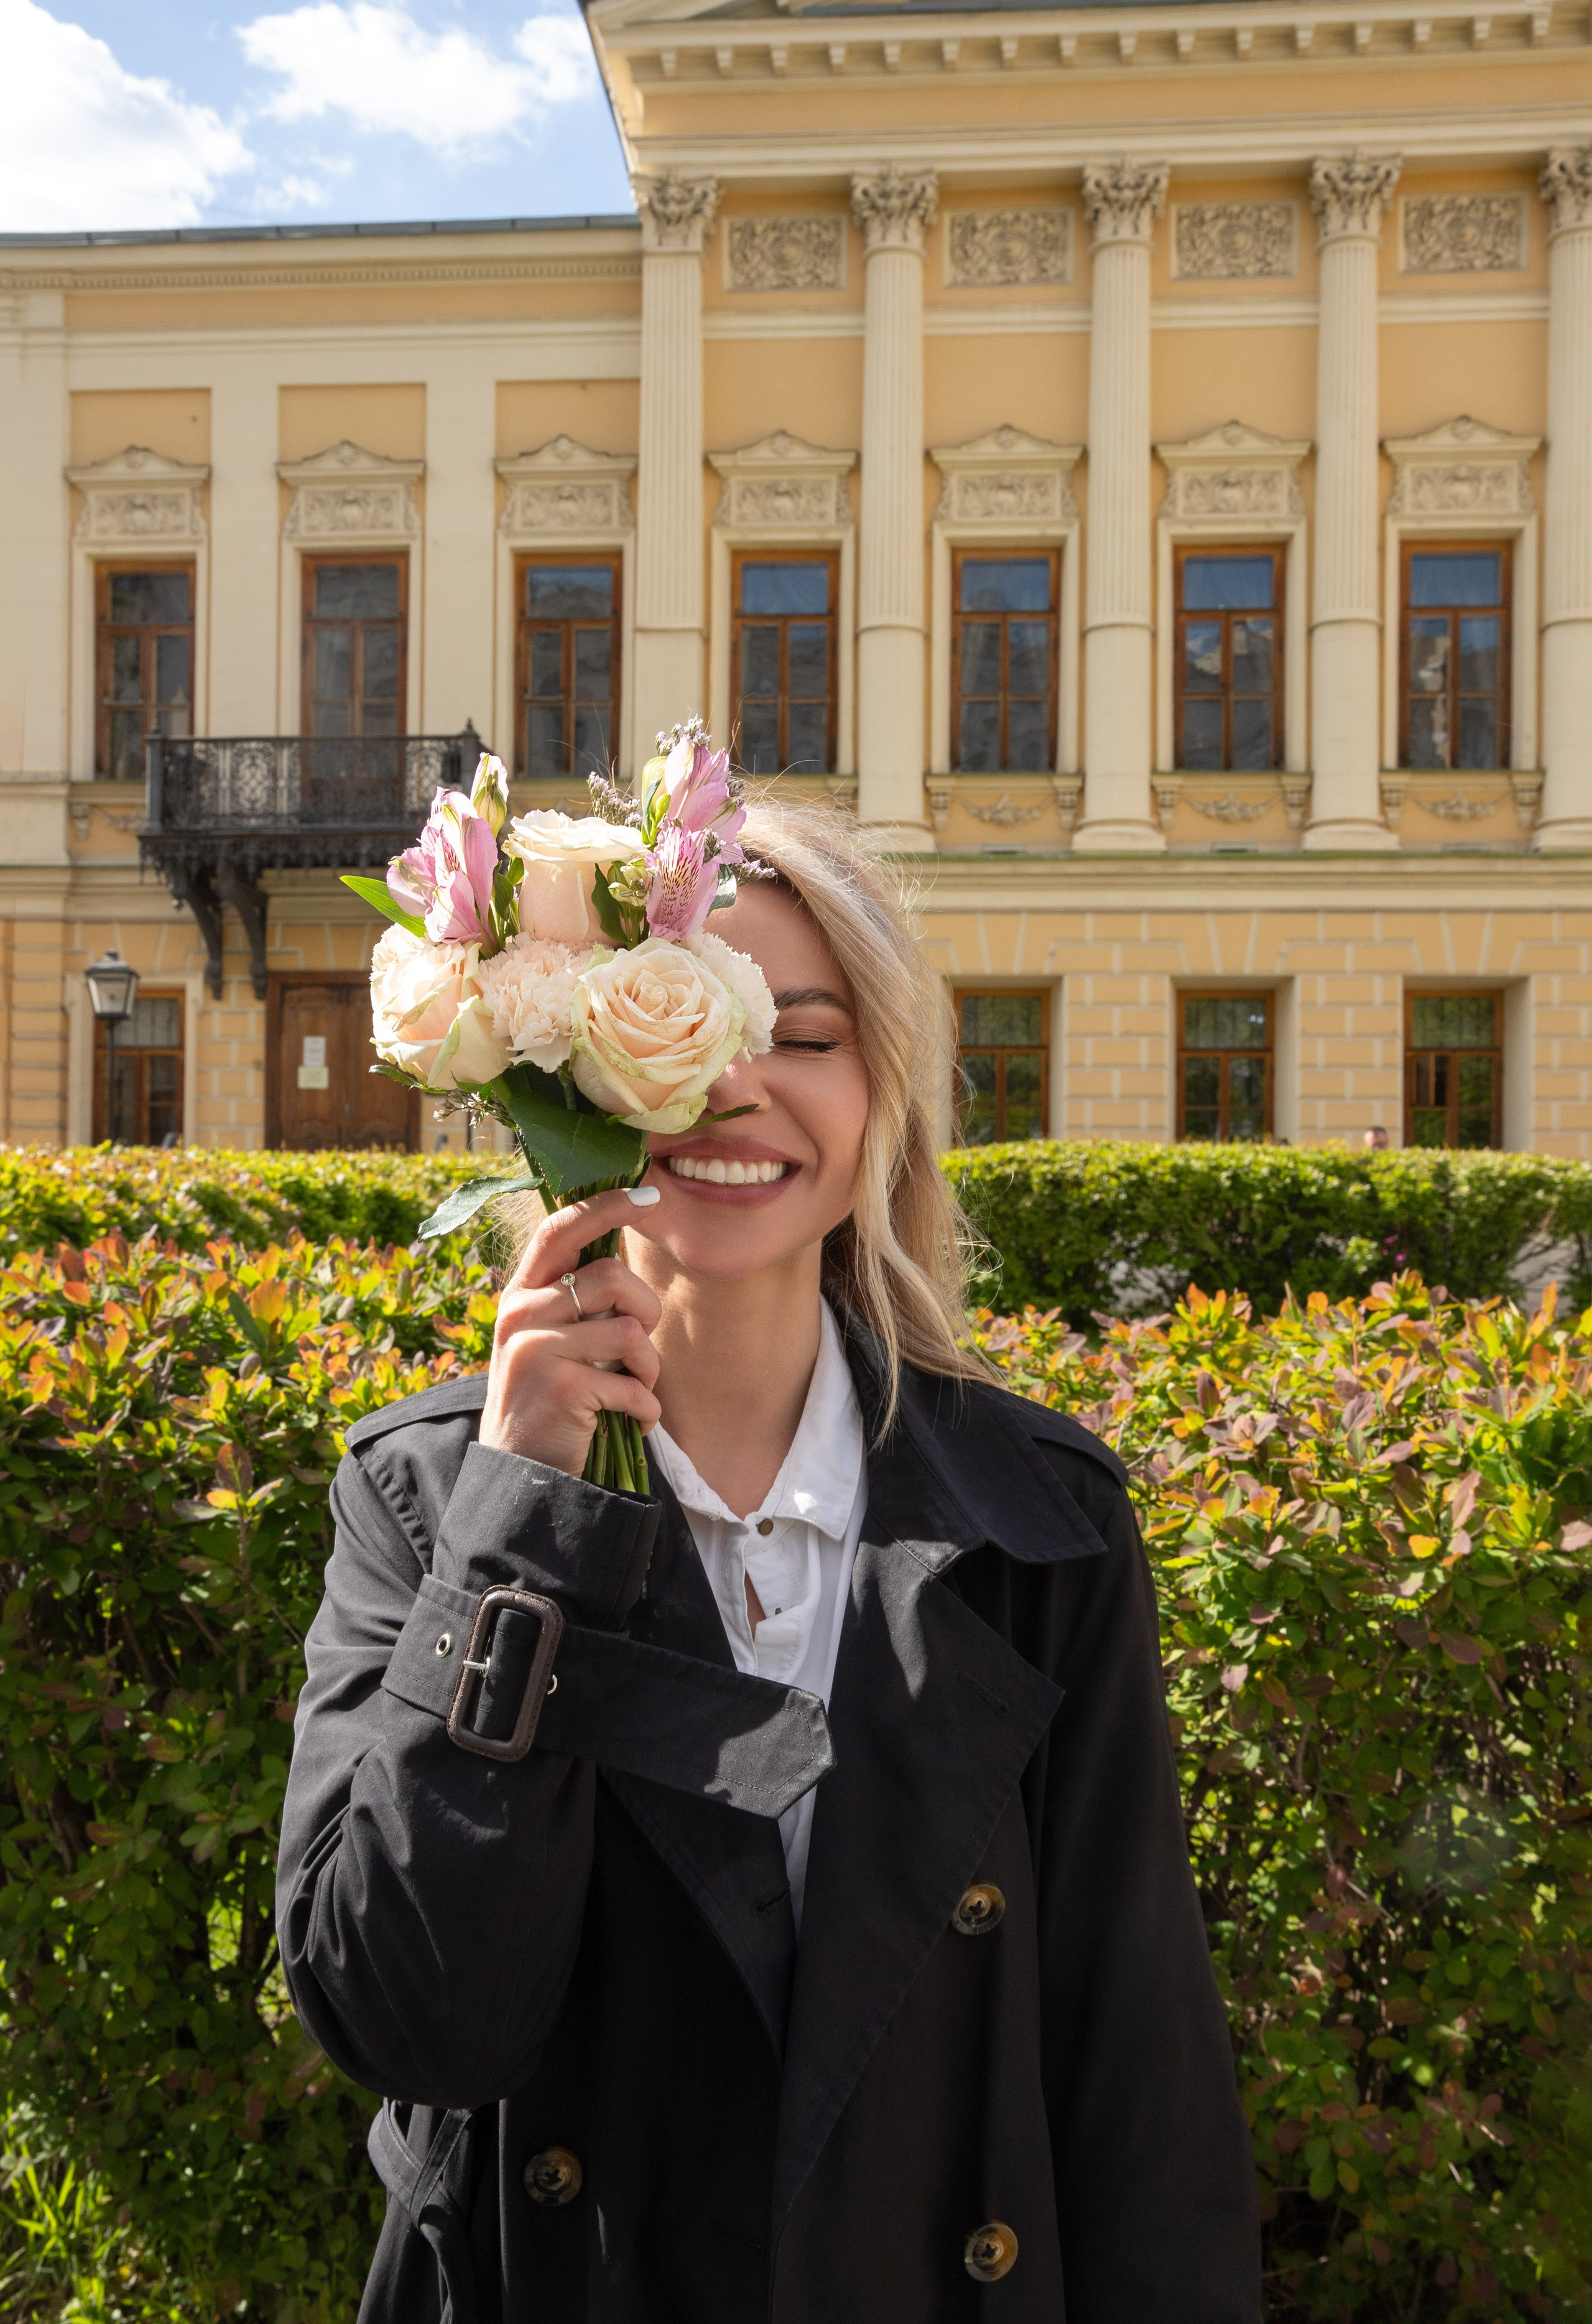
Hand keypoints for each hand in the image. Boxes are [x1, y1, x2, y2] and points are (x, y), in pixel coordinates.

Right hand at [478, 1189, 662, 1477]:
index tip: (648, 1194)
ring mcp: (536, 1349)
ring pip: (629, 1331)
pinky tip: (634, 1421)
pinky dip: (647, 1408)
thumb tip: (619, 1249)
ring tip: (635, 1390)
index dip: (605, 1205)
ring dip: (649, 1368)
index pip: (559, 1229)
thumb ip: (573, 1299)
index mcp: (520, 1295)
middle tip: (640, 1345)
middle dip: (645, 1309)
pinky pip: (633, 1383)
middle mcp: (520, 1314)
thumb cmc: (548, 1402)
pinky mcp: (561, 1387)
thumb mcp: (547, 1340)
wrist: (521, 1476)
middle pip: (611, 1277)